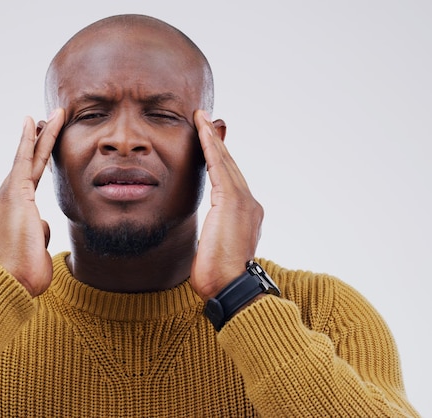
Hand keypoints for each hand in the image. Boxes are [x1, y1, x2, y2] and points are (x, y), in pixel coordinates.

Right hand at [0, 109, 64, 296]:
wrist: (10, 283)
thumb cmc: (23, 274)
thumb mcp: (34, 249)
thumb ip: (38, 231)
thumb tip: (43, 226)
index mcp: (7, 213)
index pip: (26, 183)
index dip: (34, 164)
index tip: (40, 149)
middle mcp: (2, 199)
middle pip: (26, 165)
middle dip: (37, 141)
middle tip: (44, 120)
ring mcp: (5, 194)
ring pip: (30, 159)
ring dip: (44, 135)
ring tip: (57, 115)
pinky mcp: (14, 193)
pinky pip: (24, 160)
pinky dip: (29, 140)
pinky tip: (34, 122)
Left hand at [190, 110, 263, 301]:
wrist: (230, 287)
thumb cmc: (219, 276)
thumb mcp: (216, 248)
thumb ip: (216, 233)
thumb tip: (211, 233)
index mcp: (246, 214)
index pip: (229, 180)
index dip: (219, 159)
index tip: (209, 142)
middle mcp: (249, 203)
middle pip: (229, 165)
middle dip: (216, 141)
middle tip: (204, 119)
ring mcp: (243, 200)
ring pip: (224, 161)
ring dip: (211, 137)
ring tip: (199, 118)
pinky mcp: (232, 201)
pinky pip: (218, 166)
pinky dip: (210, 147)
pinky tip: (201, 131)